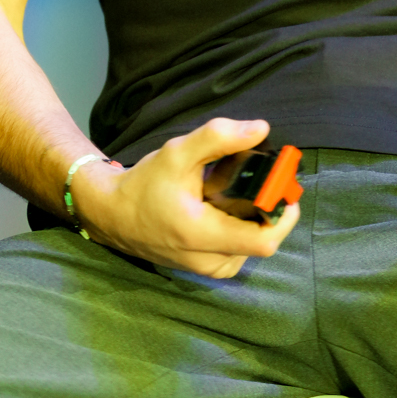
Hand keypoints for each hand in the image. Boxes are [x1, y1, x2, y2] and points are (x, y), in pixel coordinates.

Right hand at [69, 117, 300, 276]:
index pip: (264, 240)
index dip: (283, 214)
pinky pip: (239, 249)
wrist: (113, 214)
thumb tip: (261, 129)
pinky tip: (225, 208)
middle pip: (263, 239)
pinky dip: (241, 228)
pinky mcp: (207, 268)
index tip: (283, 186)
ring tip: (234, 195)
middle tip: (259, 182)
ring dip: (253, 219)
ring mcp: (208, 268)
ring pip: (253, 245)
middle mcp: (208, 260)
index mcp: (202, 236)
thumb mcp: (178, 153)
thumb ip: (218, 137)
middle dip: (268, 209)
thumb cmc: (145, 184)